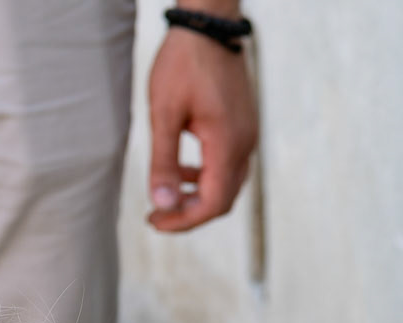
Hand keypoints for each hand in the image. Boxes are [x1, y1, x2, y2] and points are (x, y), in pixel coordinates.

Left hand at [147, 21, 258, 232]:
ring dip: (198, 195)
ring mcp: (248, 136)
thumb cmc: (184, 62)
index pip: (212, 204)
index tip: (154, 220)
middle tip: (157, 214)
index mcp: (227, 145)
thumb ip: (164, 162)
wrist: (209, 22)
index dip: (183, 220)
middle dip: (189, 213)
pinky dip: (207, 175)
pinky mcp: (244, 126)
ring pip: (227, 184)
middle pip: (222, 200)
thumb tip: (161, 204)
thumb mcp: (165, 112)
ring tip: (168, 191)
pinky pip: (230, 164)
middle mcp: (245, 145)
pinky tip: (185, 167)